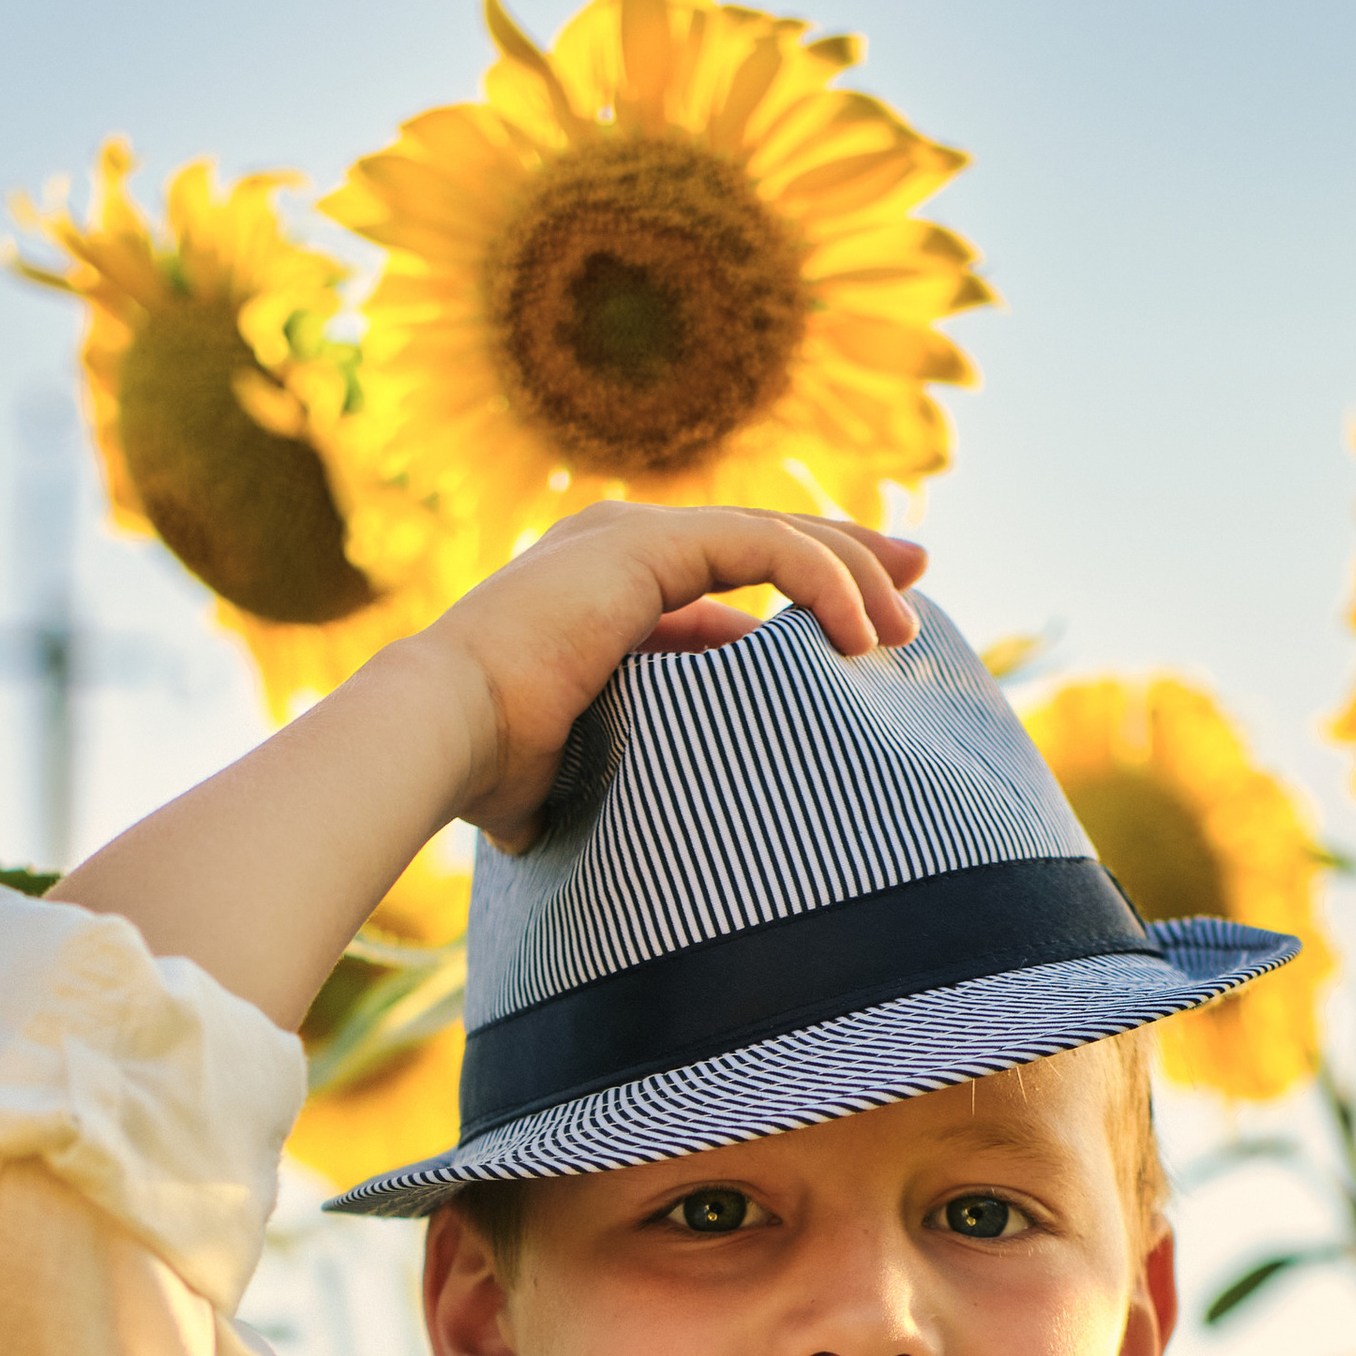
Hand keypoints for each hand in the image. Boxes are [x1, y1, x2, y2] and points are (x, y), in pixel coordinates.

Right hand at [419, 501, 929, 851]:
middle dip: (851, 556)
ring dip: (852, 575)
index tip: (867, 631)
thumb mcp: (600, 768)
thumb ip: (652, 760)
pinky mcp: (646, 544)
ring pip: (778, 534)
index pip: (731, 574)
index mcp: (609, 591)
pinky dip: (824, 581)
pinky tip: (861, 635)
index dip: (804, 592)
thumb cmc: (497, 779)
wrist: (438, 741)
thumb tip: (702, 822)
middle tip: (917, 584)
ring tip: (903, 634)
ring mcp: (632, 535)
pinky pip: (766, 546)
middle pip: (767, 536)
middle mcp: (620, 546)